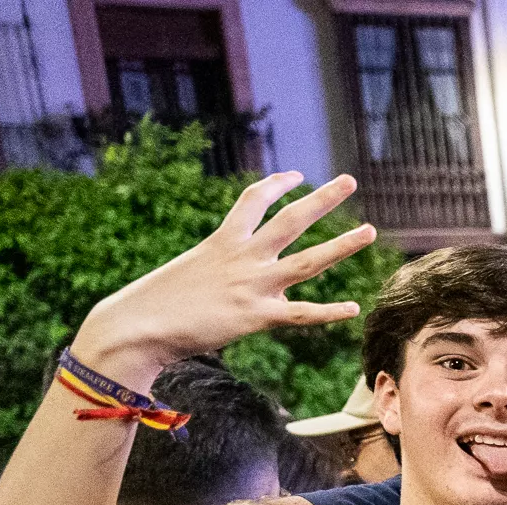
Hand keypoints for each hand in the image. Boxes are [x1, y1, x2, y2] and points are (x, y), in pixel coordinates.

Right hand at [74, 172, 373, 384]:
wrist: (136, 326)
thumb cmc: (157, 303)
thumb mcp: (189, 272)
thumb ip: (217, 269)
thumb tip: (228, 279)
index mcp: (221, 242)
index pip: (253, 201)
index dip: (276, 185)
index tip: (296, 175)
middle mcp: (241, 257)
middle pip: (290, 220)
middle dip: (321, 199)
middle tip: (349, 180)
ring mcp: (251, 286)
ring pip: (307, 261)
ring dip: (342, 246)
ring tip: (370, 231)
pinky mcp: (255, 317)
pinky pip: (301, 314)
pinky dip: (328, 312)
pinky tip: (352, 309)